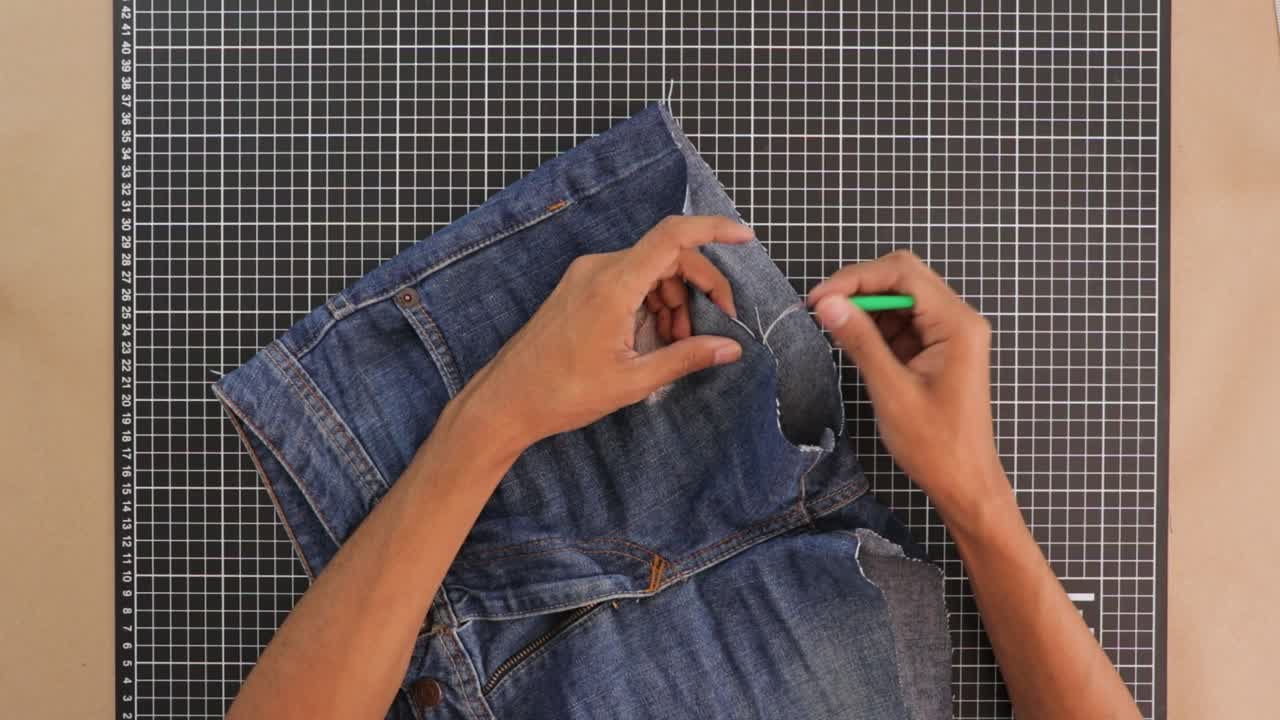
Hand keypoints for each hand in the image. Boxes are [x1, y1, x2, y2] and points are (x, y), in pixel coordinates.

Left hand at [464, 215, 751, 447]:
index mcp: (614, 284)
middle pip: (668, 257)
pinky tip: (651, 340)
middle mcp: (599, 269)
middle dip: (698, 290)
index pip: (673, 236)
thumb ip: (686, 358)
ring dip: (674, 302)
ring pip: (650, 271)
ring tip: (675, 345)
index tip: (744, 236)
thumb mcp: (633, 381)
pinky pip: (628, 281)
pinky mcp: (579, 288)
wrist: (505, 401)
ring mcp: (586, 276)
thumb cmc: (562, 393)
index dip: (713, 229)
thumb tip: (730, 348)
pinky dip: (650, 304)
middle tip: (713, 331)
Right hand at [807, 250, 1004, 516]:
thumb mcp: (891, 391)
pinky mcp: (938, 349)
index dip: (856, 279)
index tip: (818, 299)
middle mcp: (958, 319)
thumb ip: (860, 342)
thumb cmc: (935, 444)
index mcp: (957, 324)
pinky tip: (854, 343)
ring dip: (866, 308)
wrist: (964, 483)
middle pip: (903, 278)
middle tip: (822, 308)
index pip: (902, 275)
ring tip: (834, 328)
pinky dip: (875, 327)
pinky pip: (902, 323)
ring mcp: (949, 333)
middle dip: (860, 287)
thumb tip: (828, 304)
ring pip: (900, 298)